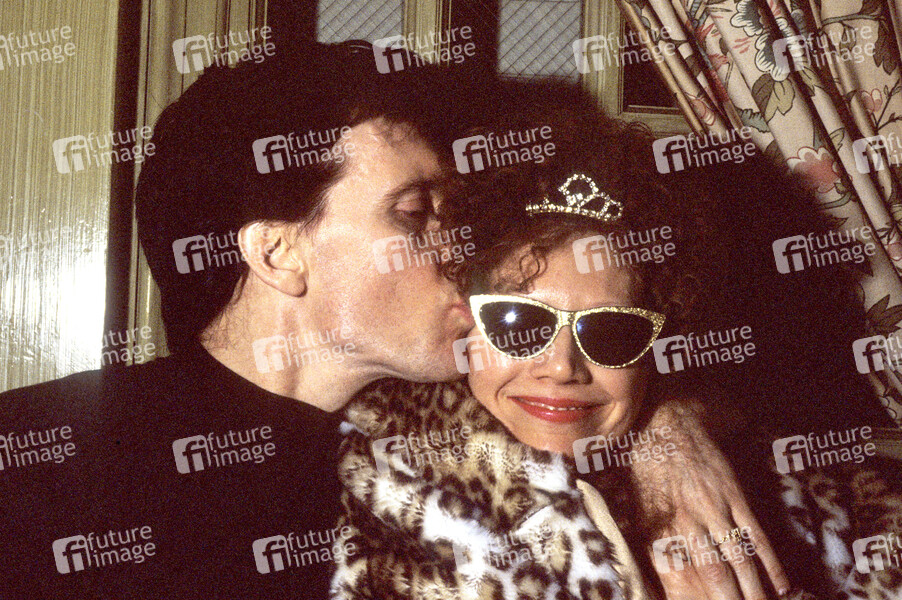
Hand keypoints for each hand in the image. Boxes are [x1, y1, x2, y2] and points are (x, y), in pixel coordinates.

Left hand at [629, 400, 789, 599]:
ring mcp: (713, 508)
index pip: (677, 577)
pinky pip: (756, 535)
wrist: (663, 425)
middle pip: (714, 575)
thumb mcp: (637, 507)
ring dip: (754, 592)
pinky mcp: (733, 495)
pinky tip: (782, 586)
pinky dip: (770, 563)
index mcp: (659, 527)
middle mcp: (687, 522)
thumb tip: (660, 579)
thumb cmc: (644, 469)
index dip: (690, 599)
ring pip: (739, 559)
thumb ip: (651, 542)